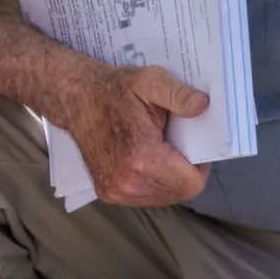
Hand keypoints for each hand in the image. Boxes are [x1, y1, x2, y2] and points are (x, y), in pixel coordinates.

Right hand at [61, 61, 212, 206]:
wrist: (76, 100)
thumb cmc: (115, 89)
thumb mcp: (150, 80)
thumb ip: (178, 95)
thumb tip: (203, 105)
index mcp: (142, 158)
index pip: (191, 184)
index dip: (201, 165)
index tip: (194, 145)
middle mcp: (128, 183)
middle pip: (180, 193)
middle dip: (186, 171)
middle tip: (179, 145)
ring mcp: (116, 192)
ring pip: (164, 198)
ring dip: (170, 179)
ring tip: (163, 152)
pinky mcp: (108, 194)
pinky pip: (146, 197)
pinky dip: (154, 183)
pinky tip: (148, 161)